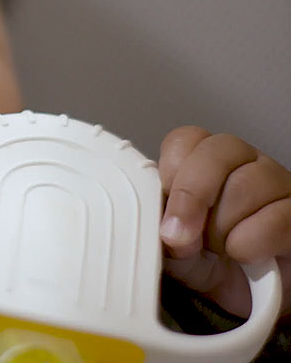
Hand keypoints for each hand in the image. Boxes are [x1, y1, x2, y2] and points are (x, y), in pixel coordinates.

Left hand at [158, 126, 290, 317]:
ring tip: (219, 248)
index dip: (172, 168)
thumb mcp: (169, 244)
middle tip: (180, 235)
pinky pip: (275, 220)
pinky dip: (248, 245)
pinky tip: (244, 256)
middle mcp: (243, 163)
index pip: (187, 139)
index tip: (161, 202)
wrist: (241, 297)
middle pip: (219, 150)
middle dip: (191, 195)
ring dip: (221, 227)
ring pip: (247, 183)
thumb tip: (166, 225)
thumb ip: (159, 225)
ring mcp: (276, 184)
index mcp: (203, 161)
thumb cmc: (204, 260)